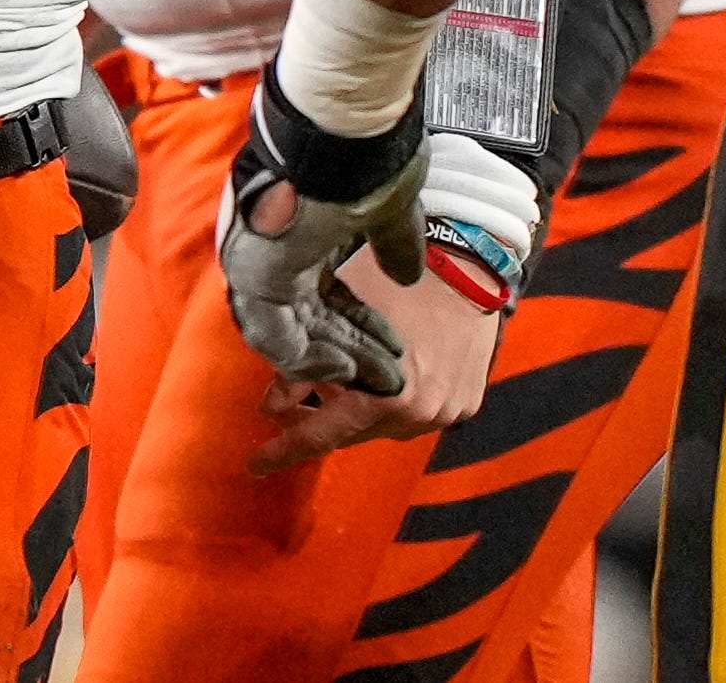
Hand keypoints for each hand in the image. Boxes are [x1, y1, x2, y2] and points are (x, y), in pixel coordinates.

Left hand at [219, 75, 428, 399]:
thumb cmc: (365, 156)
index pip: (321, 292)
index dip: (357, 324)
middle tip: (387, 375)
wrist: (344, 130)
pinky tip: (347, 365)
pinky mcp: (252, 273)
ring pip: (289, 333)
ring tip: (377, 376)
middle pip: (306, 317)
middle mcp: (268, 248)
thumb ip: (394, 246)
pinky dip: (308, 358)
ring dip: (336, 358)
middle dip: (351, 349)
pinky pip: (273, 335)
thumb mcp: (389, 211)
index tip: (389, 347)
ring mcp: (255, 261)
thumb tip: (406, 275)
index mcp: (296, 229)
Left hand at [252, 245, 503, 468]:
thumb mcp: (336, 316)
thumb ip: (302, 366)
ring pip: (388, 423)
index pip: (324, 436)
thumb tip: (273, 403)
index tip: (256, 465)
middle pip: (356, 430)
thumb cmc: (394, 280)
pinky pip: (420, 410)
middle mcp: (421, 415)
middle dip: (318, 419)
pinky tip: (376, 376)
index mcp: (388, 399)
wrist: (469, 260)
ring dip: (359, 408)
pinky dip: (394, 399)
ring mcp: (449, 411)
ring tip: (331, 385)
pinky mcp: (467, 400)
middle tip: (286, 409)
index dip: (286, 449)